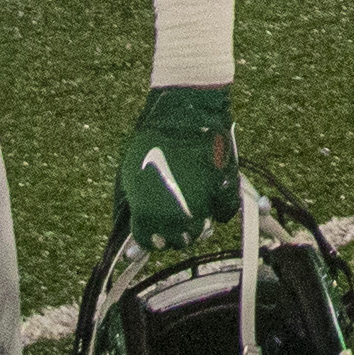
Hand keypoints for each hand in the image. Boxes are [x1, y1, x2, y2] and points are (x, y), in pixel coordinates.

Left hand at [114, 81, 243, 247]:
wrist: (184, 110)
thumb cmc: (152, 140)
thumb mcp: (128, 175)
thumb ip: (128, 206)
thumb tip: (128, 229)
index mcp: (148, 213)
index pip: (148, 243)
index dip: (150, 237)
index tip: (152, 229)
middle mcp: (176, 215)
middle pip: (177, 242)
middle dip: (174, 234)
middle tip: (174, 218)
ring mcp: (203, 203)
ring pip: (202, 232)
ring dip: (198, 226)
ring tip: (194, 210)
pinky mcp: (225, 188)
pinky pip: (224, 212)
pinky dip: (219, 208)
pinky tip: (212, 197)